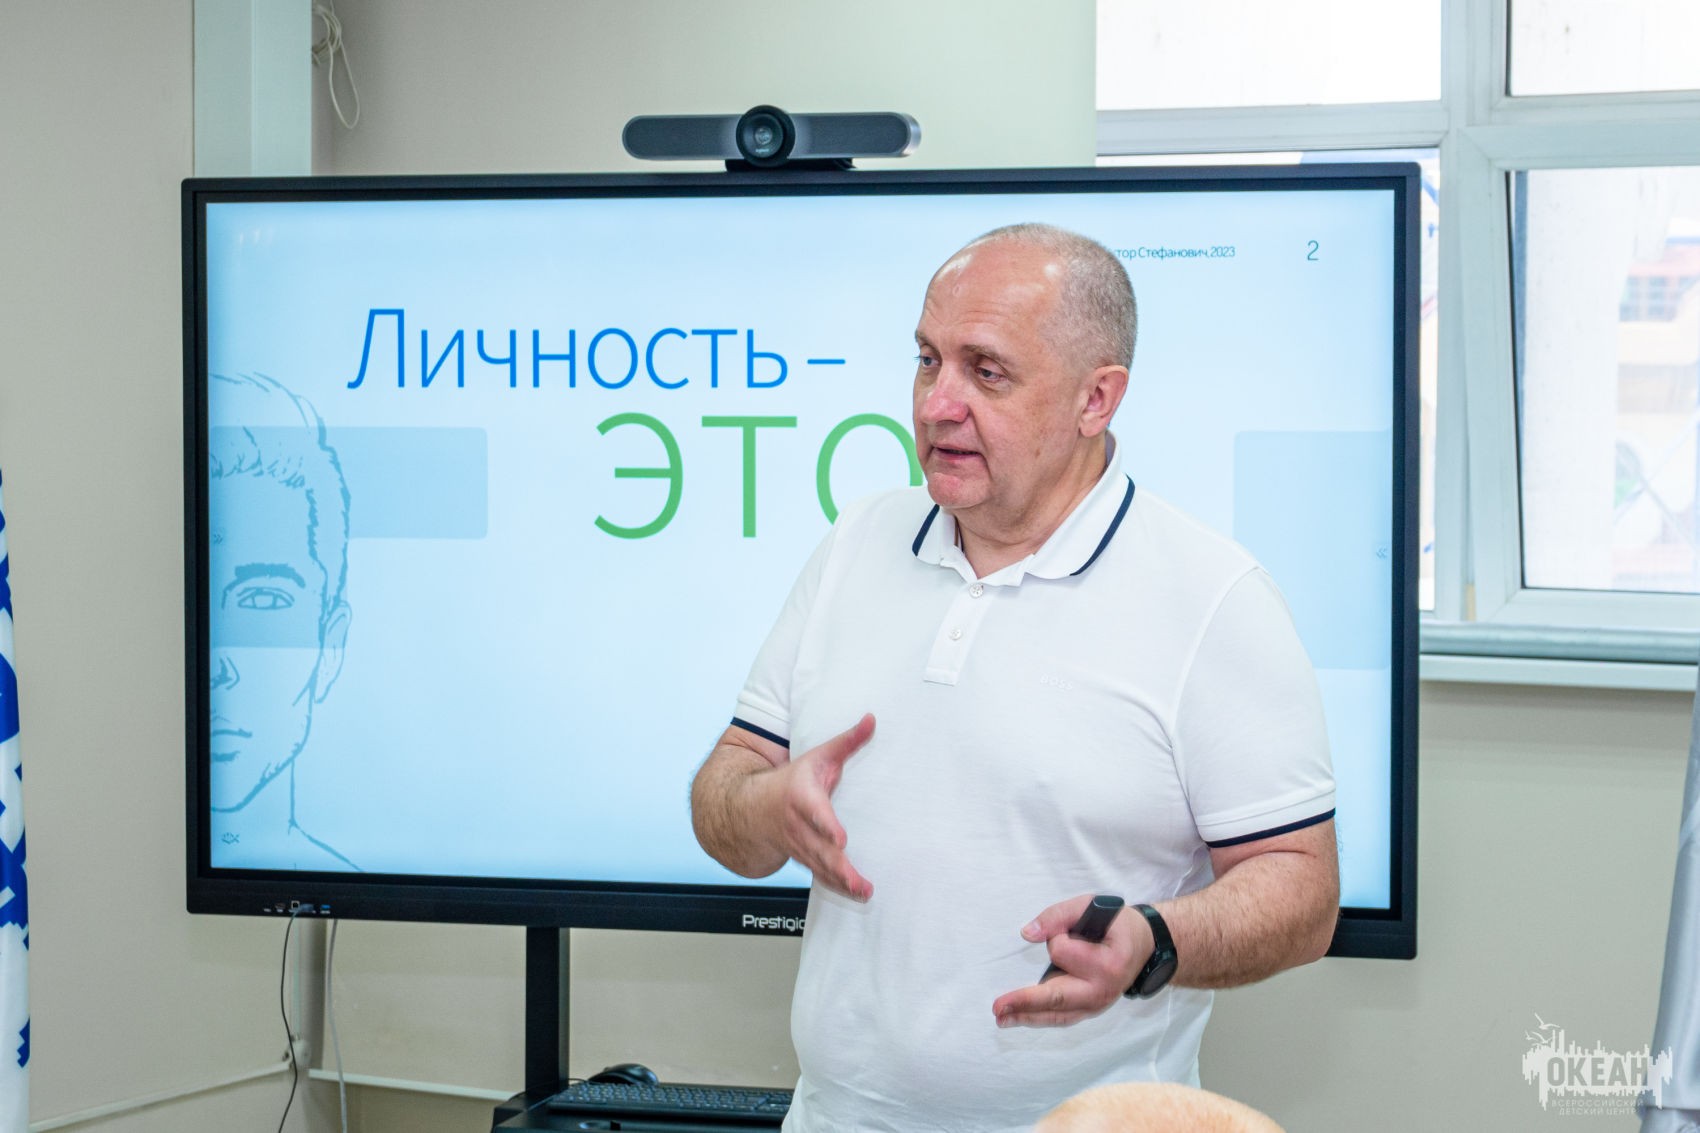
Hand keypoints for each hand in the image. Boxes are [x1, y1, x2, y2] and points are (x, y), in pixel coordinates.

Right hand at [759, 713, 875, 900]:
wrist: (750, 808)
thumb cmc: (792, 780)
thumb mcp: (817, 756)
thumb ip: (847, 741)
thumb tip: (872, 718)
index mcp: (802, 797)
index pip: (815, 812)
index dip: (827, 826)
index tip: (840, 838)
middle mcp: (799, 826)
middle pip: (820, 848)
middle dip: (838, 865)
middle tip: (857, 879)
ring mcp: (800, 846)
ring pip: (821, 867)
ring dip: (842, 881)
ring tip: (863, 891)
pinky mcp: (805, 860)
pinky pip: (822, 876)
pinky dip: (838, 888)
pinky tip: (857, 895)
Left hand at [991, 893, 1154, 1027]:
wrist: (1145, 946)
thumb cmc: (1116, 924)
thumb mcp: (1091, 907)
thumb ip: (1058, 916)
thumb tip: (1027, 934)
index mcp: (1107, 963)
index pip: (1063, 951)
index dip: (1057, 935)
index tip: (1068, 928)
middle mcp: (1102, 991)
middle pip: (1057, 997)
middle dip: (1025, 1002)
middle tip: (997, 1008)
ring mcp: (1097, 1006)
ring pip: (1057, 1013)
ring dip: (1026, 1016)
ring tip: (1000, 1018)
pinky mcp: (1089, 1011)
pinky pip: (1061, 1017)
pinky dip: (1039, 1018)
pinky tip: (1018, 1018)